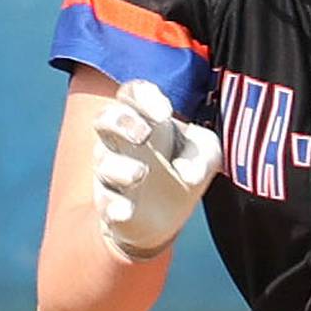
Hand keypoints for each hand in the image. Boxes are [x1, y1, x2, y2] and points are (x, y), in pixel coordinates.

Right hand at [92, 80, 221, 260]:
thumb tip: (186, 173)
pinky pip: (103, 202)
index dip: (143, 96)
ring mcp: (112, 173)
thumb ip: (204, 151)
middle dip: (122, 122)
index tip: (166, 112)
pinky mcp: (110, 204)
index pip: (132, 94)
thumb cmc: (183, 168)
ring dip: (121, 167)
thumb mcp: (207, 153)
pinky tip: (125, 211)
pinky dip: (113, 206)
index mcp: (144, 118)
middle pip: (104, 118)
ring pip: (103, 161)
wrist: (167, 217)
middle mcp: (121, 141)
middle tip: (144, 134)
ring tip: (141, 173)